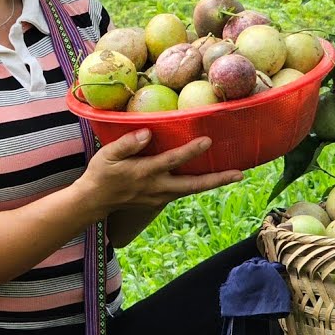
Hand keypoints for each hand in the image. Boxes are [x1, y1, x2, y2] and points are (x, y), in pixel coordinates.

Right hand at [77, 129, 243, 214]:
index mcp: (145, 173)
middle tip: (239, 174)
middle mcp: (157, 187)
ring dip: (213, 183)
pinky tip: (211, 178)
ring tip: (234, 175)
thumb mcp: (107, 155)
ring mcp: (160, 197)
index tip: (208, 140)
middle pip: (193, 185)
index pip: (172, 160)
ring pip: (192, 190)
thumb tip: (148, 132)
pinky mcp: (160, 200)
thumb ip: (127, 144)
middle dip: (217, 180)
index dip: (190, 151)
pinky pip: (184, 191)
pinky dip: (200, 185)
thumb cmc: (100, 173)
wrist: (94, 202)